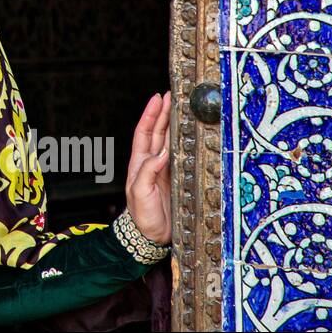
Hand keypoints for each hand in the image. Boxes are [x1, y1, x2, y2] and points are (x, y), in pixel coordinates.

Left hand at [124, 91, 171, 244]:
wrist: (150, 237)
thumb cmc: (141, 216)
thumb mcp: (140, 192)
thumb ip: (148, 172)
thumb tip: (162, 153)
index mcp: (139, 163)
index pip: (144, 132)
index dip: (150, 114)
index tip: (157, 98)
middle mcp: (152, 163)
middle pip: (158, 132)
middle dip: (164, 112)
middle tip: (174, 95)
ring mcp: (165, 170)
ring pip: (170, 141)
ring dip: (175, 124)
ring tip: (183, 107)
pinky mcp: (177, 178)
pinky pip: (182, 156)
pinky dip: (185, 143)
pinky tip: (192, 133)